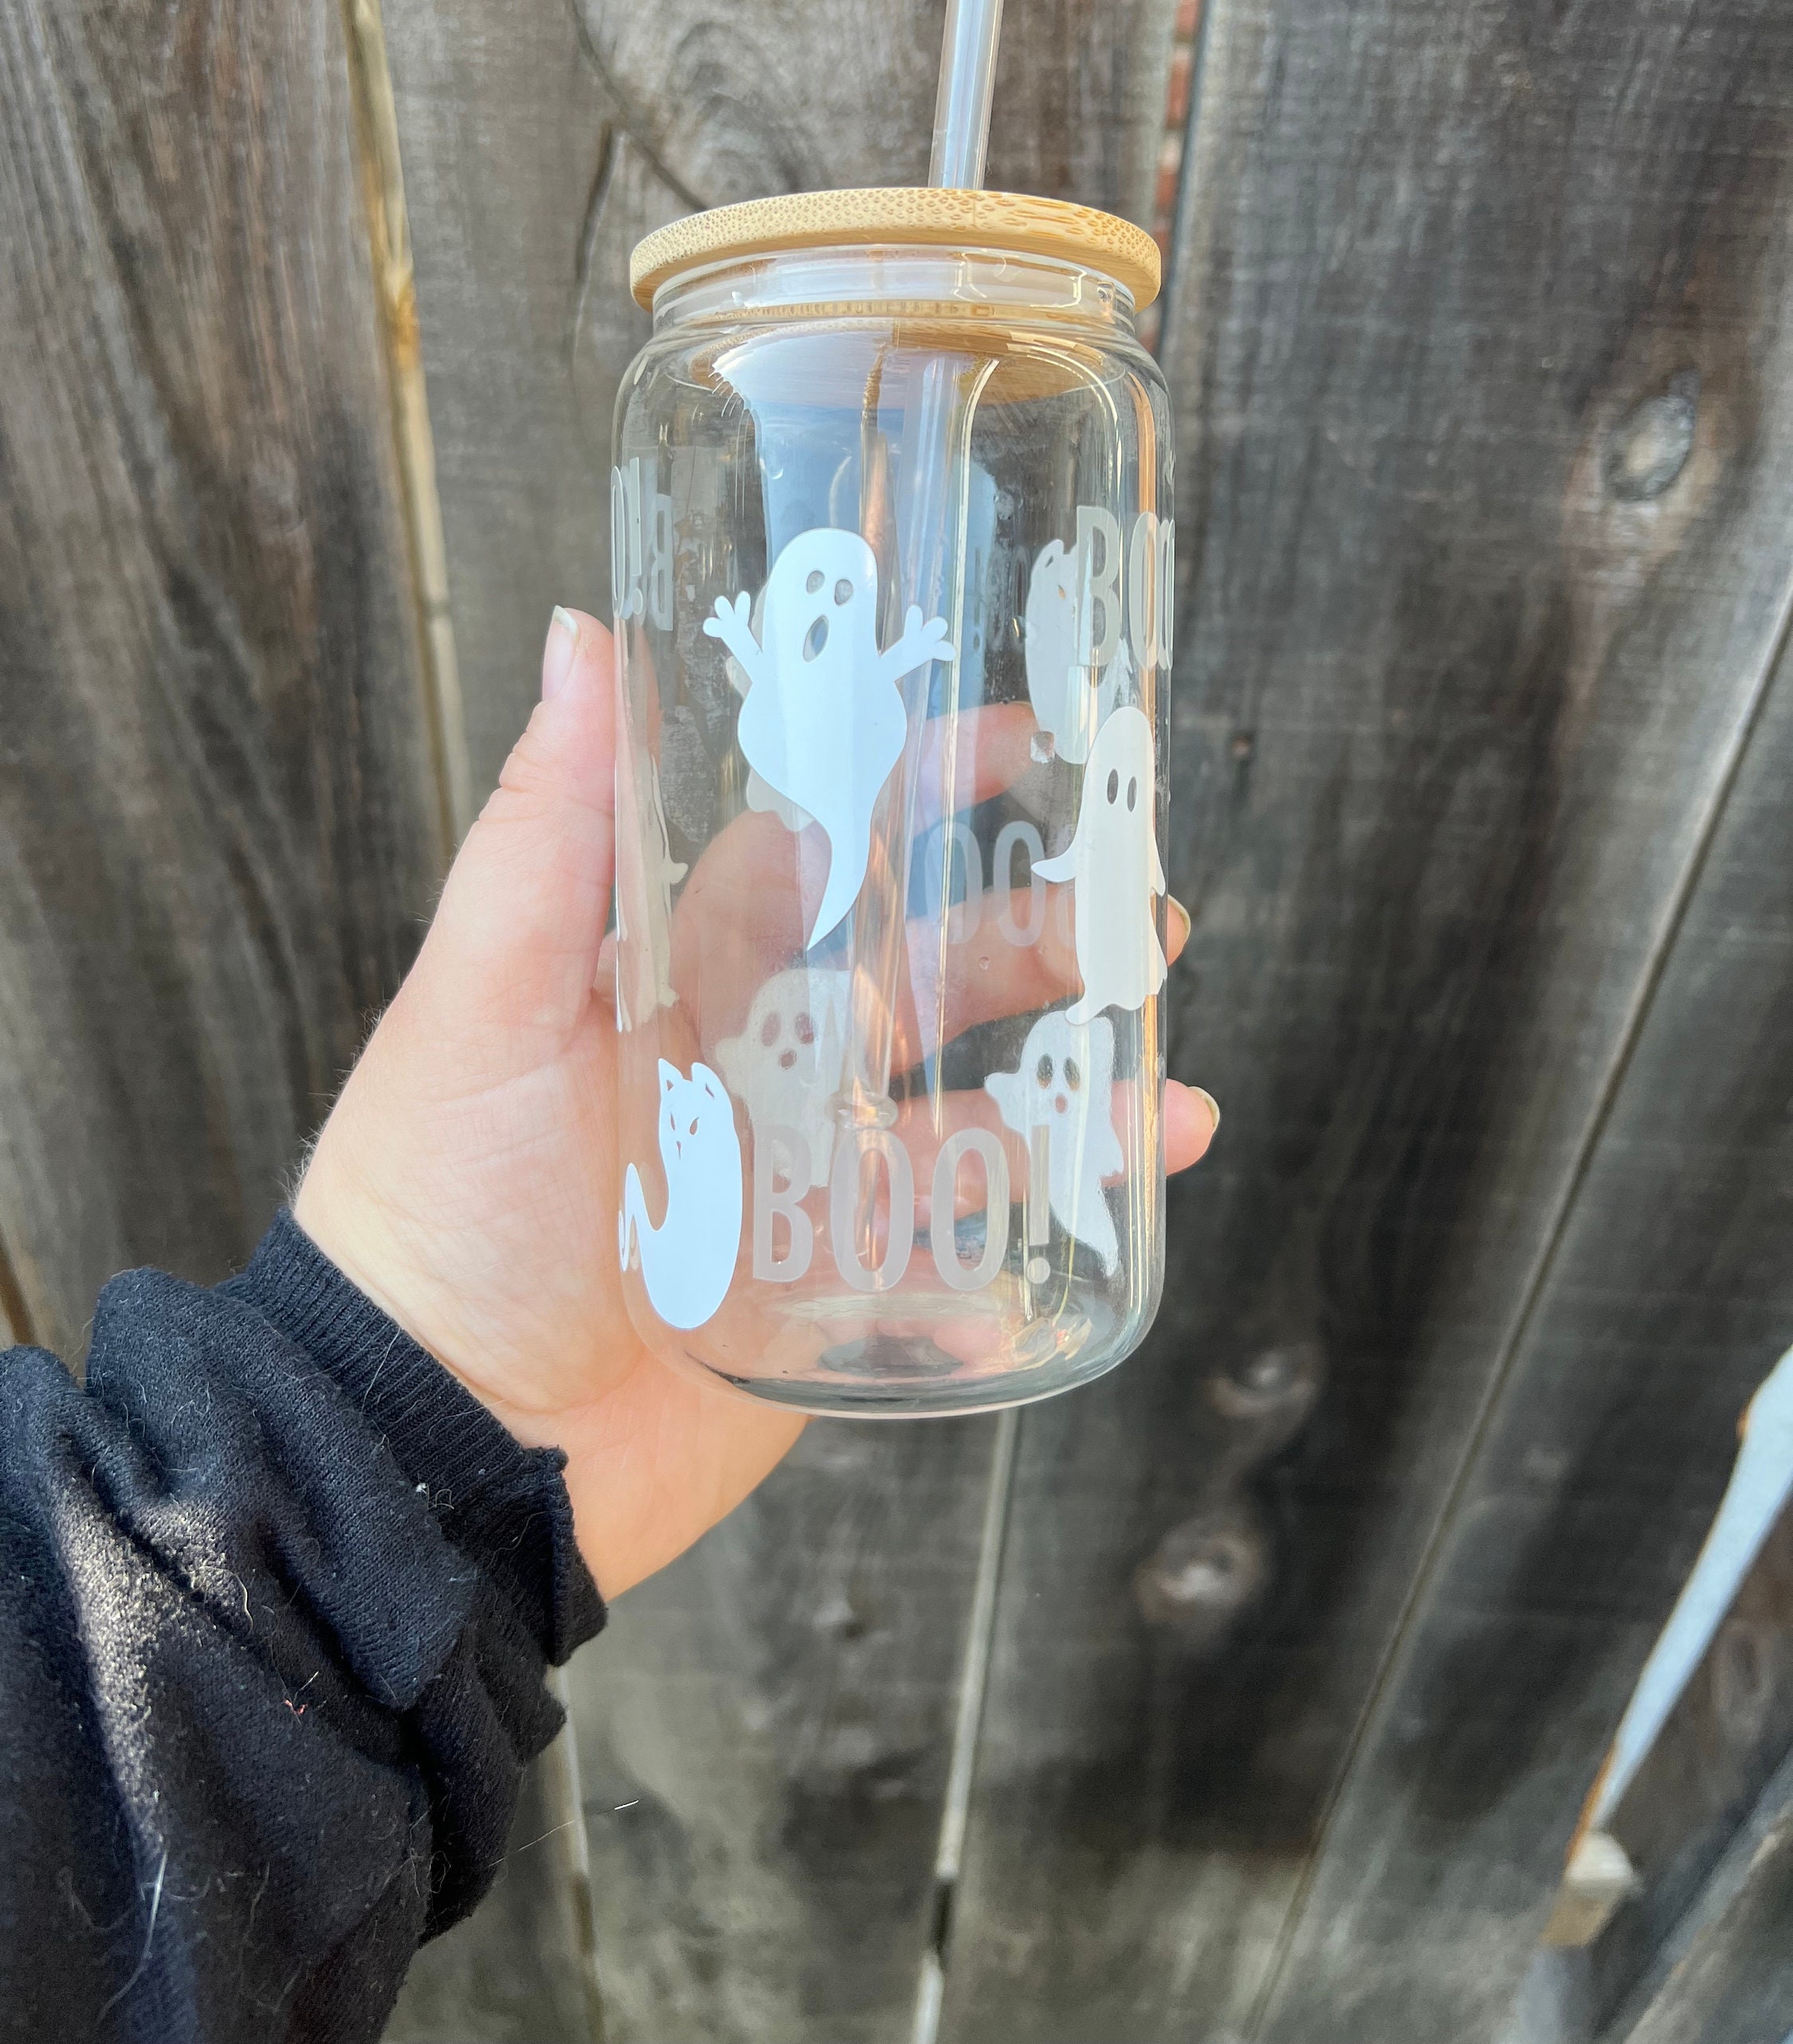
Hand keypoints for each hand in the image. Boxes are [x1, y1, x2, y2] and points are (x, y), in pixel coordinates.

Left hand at [296, 609, 1219, 1597]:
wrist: (442, 1439)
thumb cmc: (438, 1201)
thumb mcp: (485, 994)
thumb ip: (552, 825)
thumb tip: (580, 638)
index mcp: (683, 974)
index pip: (822, 849)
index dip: (916, 786)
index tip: (1017, 736)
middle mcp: (757, 1065)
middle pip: (926, 975)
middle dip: (1033, 934)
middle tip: (1136, 905)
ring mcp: (806, 1184)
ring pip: (970, 1110)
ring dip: (1072, 1077)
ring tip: (1166, 1069)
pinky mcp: (835, 1296)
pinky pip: (964, 1250)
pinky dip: (1051, 1221)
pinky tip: (1126, 1189)